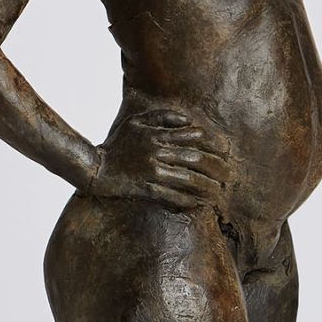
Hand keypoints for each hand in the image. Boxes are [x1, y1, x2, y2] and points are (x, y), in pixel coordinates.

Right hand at [89, 106, 231, 210]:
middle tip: (228, 175)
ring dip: (206, 187)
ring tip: (218, 193)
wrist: (94, 168)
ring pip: (187, 179)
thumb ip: (163, 117)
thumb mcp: (137, 122)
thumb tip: (188, 122)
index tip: (224, 152)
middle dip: (216, 167)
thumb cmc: (117, 143)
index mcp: (157, 135)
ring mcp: (151, 172)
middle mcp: (156, 152)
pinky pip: (171, 196)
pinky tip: (198, 203)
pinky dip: (187, 200)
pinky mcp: (144, 189)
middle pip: (196, 159)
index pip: (193, 136)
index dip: (212, 144)